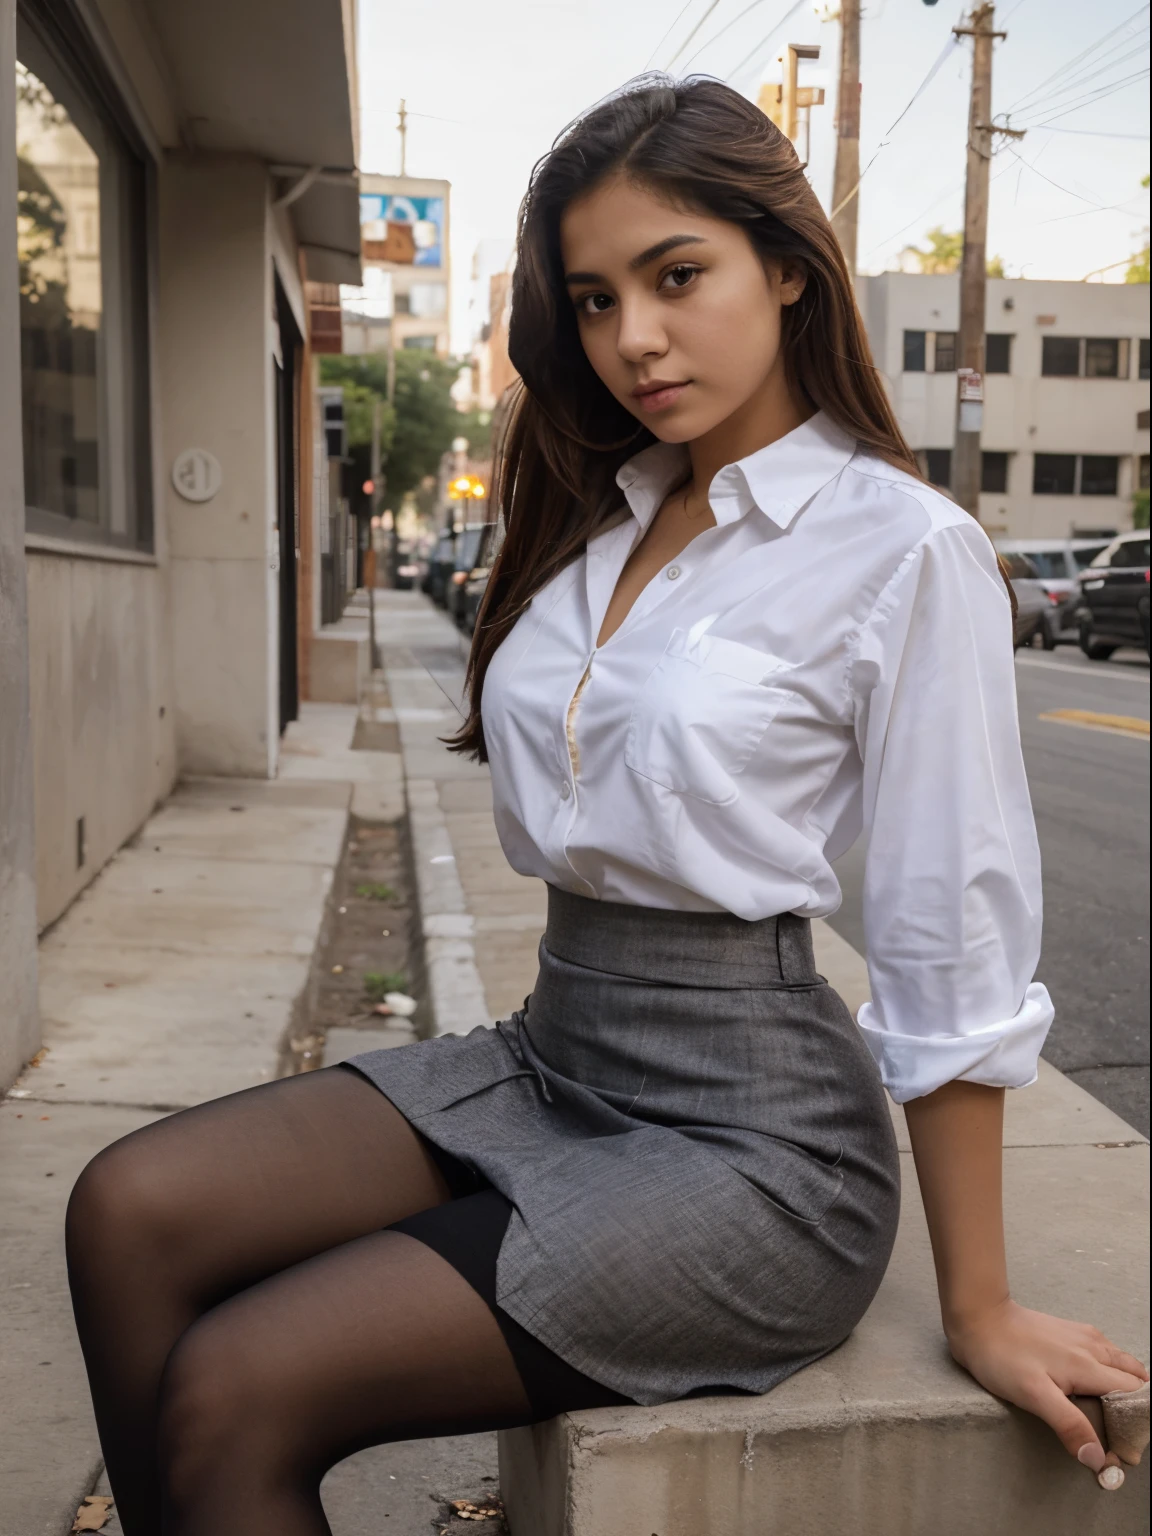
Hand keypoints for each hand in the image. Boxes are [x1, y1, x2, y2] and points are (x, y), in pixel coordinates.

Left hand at [946, 1298, 1148, 1479]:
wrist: (978, 1316)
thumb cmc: (1002, 1357)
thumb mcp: (1033, 1396)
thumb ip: (1069, 1424)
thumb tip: (1098, 1458)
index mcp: (1089, 1366)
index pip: (1134, 1395)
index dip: (1135, 1423)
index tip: (1124, 1446)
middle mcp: (1093, 1347)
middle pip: (1134, 1379)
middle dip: (1135, 1406)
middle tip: (1120, 1433)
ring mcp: (1083, 1336)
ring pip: (1122, 1363)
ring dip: (1127, 1387)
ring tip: (1114, 1413)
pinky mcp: (1070, 1331)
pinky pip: (1106, 1352)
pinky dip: (1113, 1370)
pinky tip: (1097, 1383)